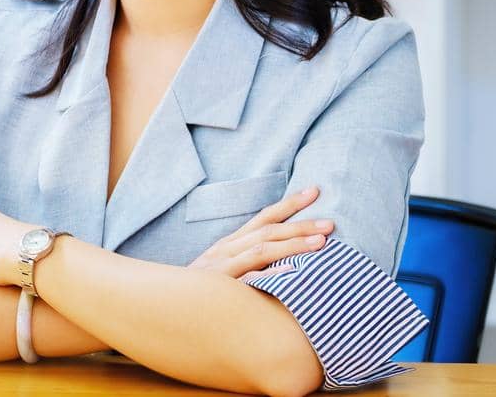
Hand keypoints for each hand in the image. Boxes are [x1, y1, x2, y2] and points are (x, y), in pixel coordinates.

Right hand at [185, 184, 333, 279]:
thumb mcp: (222, 270)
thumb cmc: (200, 293)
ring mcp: (223, 265)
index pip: (264, 217)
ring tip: (322, 242)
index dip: (290, 204)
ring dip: (293, 244)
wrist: (164, 304)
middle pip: (268, 230)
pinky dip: (271, 274)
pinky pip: (249, 278)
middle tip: (331, 223)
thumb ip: (247, 262)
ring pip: (262, 249)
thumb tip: (283, 261)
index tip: (315, 191)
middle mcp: (227, 248)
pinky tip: (292, 273)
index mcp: (230, 242)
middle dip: (301, 224)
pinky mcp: (221, 285)